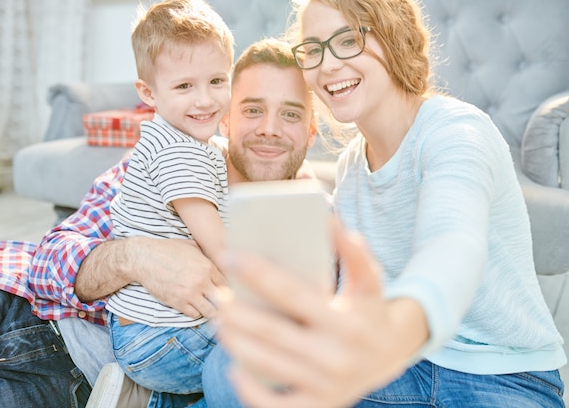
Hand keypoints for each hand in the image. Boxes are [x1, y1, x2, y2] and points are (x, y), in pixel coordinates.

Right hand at [132, 238, 226, 318]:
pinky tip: (196, 306)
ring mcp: (189, 294)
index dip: (230, 289)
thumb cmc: (168, 250)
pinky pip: (194, 314)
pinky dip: (196, 312)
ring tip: (211, 308)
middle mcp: (201, 281)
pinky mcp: (177, 303)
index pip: (228, 284)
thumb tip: (222, 260)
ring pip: (210, 311)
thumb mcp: (192, 247)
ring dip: (211, 311)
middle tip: (224, 305)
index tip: (228, 292)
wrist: (144, 258)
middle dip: (225, 303)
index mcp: (207, 267)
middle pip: (223, 301)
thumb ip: (208, 256)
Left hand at [215, 222, 427, 407]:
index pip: (291, 293)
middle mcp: (335, 356)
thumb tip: (330, 221)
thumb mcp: (370, 280)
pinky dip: (249, 389)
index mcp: (345, 321)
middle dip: (236, 313)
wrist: (393, 354)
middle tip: (218, 296)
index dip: (257, 273)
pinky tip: (234, 368)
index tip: (231, 257)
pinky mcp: (319, 405)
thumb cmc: (370, 309)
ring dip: (236, 344)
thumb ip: (354, 252)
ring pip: (267, 364)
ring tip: (219, 324)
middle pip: (271, 332)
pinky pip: (275, 405)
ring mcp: (326, 385)